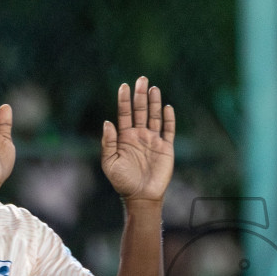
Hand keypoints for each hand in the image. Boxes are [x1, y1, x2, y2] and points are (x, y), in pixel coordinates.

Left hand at [101, 77, 175, 202]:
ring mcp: (153, 140)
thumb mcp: (110, 162)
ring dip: (154, 102)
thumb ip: (108, 142)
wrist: (141, 196)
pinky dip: (168, 119)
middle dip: (140, 95)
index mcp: (125, 137)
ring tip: (153, 88)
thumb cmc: (123, 181)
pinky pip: (168, 130)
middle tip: (142, 79)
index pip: (124, 113)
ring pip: (154, 116)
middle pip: (140, 110)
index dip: (124, 100)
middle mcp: (139, 135)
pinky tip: (167, 107)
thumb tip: (108, 122)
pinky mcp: (166, 148)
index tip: (124, 86)